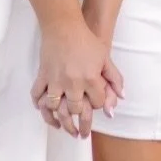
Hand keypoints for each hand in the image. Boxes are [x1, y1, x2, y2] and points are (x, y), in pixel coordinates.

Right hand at [30, 21, 121, 136]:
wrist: (64, 27)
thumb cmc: (86, 41)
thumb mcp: (105, 58)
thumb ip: (114, 78)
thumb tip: (121, 98)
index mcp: (90, 78)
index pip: (96, 103)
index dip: (98, 106)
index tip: (96, 105)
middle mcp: (73, 82)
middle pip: (76, 110)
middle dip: (79, 123)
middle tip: (79, 133)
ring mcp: (56, 80)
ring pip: (55, 108)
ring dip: (59, 121)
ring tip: (63, 128)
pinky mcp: (43, 76)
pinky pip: (38, 95)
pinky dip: (40, 106)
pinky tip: (46, 111)